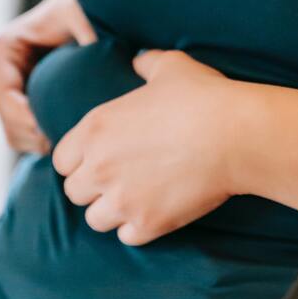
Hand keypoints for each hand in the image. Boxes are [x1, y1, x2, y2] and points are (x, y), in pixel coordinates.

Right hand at [0, 0, 97, 154]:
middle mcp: (1, 71)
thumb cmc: (82, 7)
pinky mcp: (26, 101)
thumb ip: (87, 31)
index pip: (5, 97)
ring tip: (72, 142)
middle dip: (35, 136)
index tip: (53, 131)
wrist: (86, 9)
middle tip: (68, 142)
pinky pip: (28, 134)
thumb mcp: (83, 13)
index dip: (25, 120)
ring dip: (40, 142)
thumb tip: (93, 55)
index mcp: (4, 49)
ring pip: (15, 134)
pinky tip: (71, 137)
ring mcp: (12, 89)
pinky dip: (45, 141)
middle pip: (7, 121)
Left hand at [51, 48, 242, 245]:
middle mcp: (99, 166)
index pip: (62, 159)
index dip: (79, 159)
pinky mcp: (147, 224)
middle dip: (93, 186)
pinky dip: (138, 228)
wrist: (235, 134)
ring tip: (136, 197)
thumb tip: (138, 60)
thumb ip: (146, 63)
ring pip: (95, 219)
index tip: (99, 156)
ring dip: (112, 210)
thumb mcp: (171, 66)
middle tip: (120, 177)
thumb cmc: (202, 96)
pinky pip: (127, 237)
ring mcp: (121, 199)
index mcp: (96, 127)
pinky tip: (155, 210)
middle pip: (74, 192)